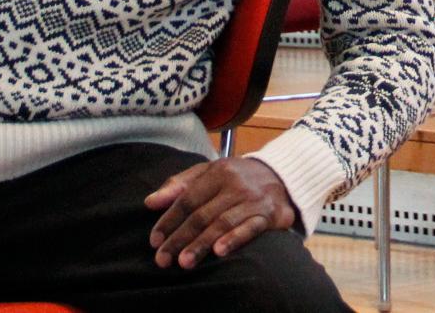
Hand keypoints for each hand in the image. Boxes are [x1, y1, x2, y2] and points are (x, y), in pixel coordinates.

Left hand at [143, 158, 295, 268]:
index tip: (154, 241)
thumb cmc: (238, 177)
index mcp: (218, 172)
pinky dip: (234, 239)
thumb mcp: (209, 172)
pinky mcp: (270, 214)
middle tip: (163, 259)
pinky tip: (219, 251)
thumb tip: (150, 202)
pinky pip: (250, 228)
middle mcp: (235, 185)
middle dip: (180, 238)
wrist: (284, 175)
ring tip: (184, 261)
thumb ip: (179, 184)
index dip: (169, 220)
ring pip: (222, 223)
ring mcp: (253, 200)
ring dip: (201, 243)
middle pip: (202, 214)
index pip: (187, 199)